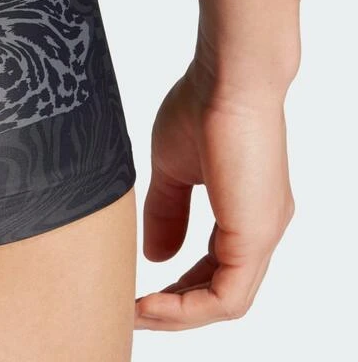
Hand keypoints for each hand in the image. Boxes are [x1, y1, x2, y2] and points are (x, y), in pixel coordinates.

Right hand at [134, 60, 295, 329]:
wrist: (226, 78)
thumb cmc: (201, 106)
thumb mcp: (173, 168)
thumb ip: (167, 211)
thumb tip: (156, 256)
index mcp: (244, 210)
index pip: (214, 269)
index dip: (177, 288)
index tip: (139, 292)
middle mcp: (258, 227)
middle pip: (220, 291)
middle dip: (175, 308)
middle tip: (133, 310)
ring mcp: (261, 233)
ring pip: (225, 300)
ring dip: (179, 314)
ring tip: (137, 311)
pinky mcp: (255, 234)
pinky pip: (226, 296)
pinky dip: (189, 307)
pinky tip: (154, 303)